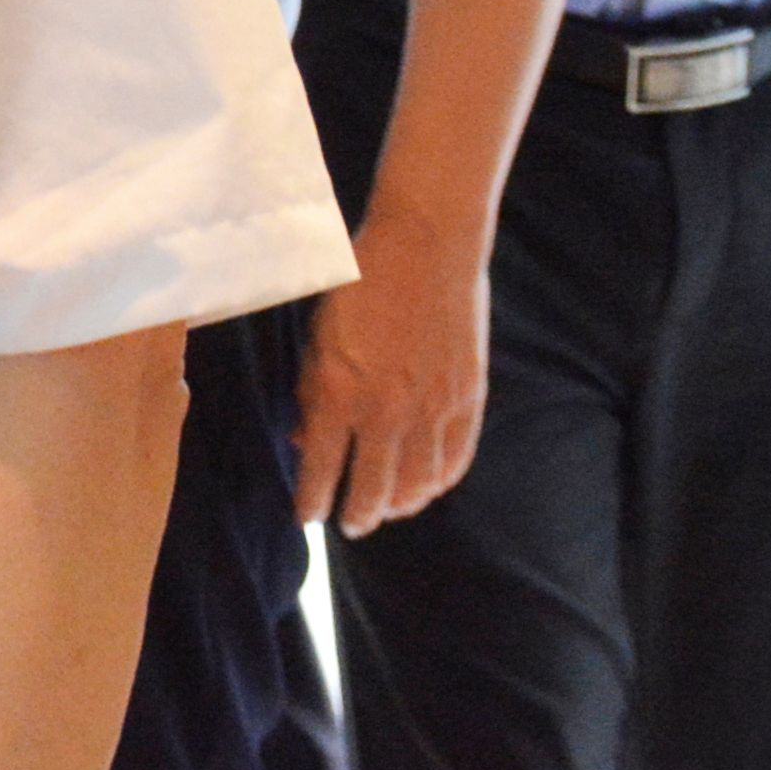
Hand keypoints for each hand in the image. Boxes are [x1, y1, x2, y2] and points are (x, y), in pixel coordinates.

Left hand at [293, 223, 489, 535]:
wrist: (426, 245)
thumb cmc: (361, 285)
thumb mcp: (319, 337)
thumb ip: (312, 393)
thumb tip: (303, 440)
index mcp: (340, 392)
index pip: (321, 471)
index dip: (311, 502)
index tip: (306, 517)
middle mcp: (386, 410)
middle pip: (370, 492)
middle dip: (355, 517)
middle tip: (348, 525)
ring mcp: (431, 408)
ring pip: (416, 486)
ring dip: (397, 506)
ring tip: (385, 509)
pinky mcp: (467, 399)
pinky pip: (453, 461)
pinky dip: (437, 483)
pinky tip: (425, 487)